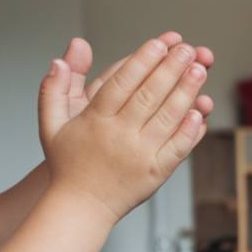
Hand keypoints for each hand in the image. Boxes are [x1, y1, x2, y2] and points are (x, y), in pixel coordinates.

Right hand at [38, 37, 209, 224]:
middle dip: (171, 69)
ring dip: (186, 92)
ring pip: (168, 118)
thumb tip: (58, 59)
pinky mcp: (157, 172)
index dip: (142, 60)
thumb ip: (54, 89)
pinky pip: (178, 147)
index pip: (122, 83)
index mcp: (95, 121)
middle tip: (188, 49)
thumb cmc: (68, 163)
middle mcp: (119, 136)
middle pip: (149, 95)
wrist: (82, 207)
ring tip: (200, 70)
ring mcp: (141, 155)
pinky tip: (201, 111)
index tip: (159, 43)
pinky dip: (190, 129)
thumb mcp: (51, 124)